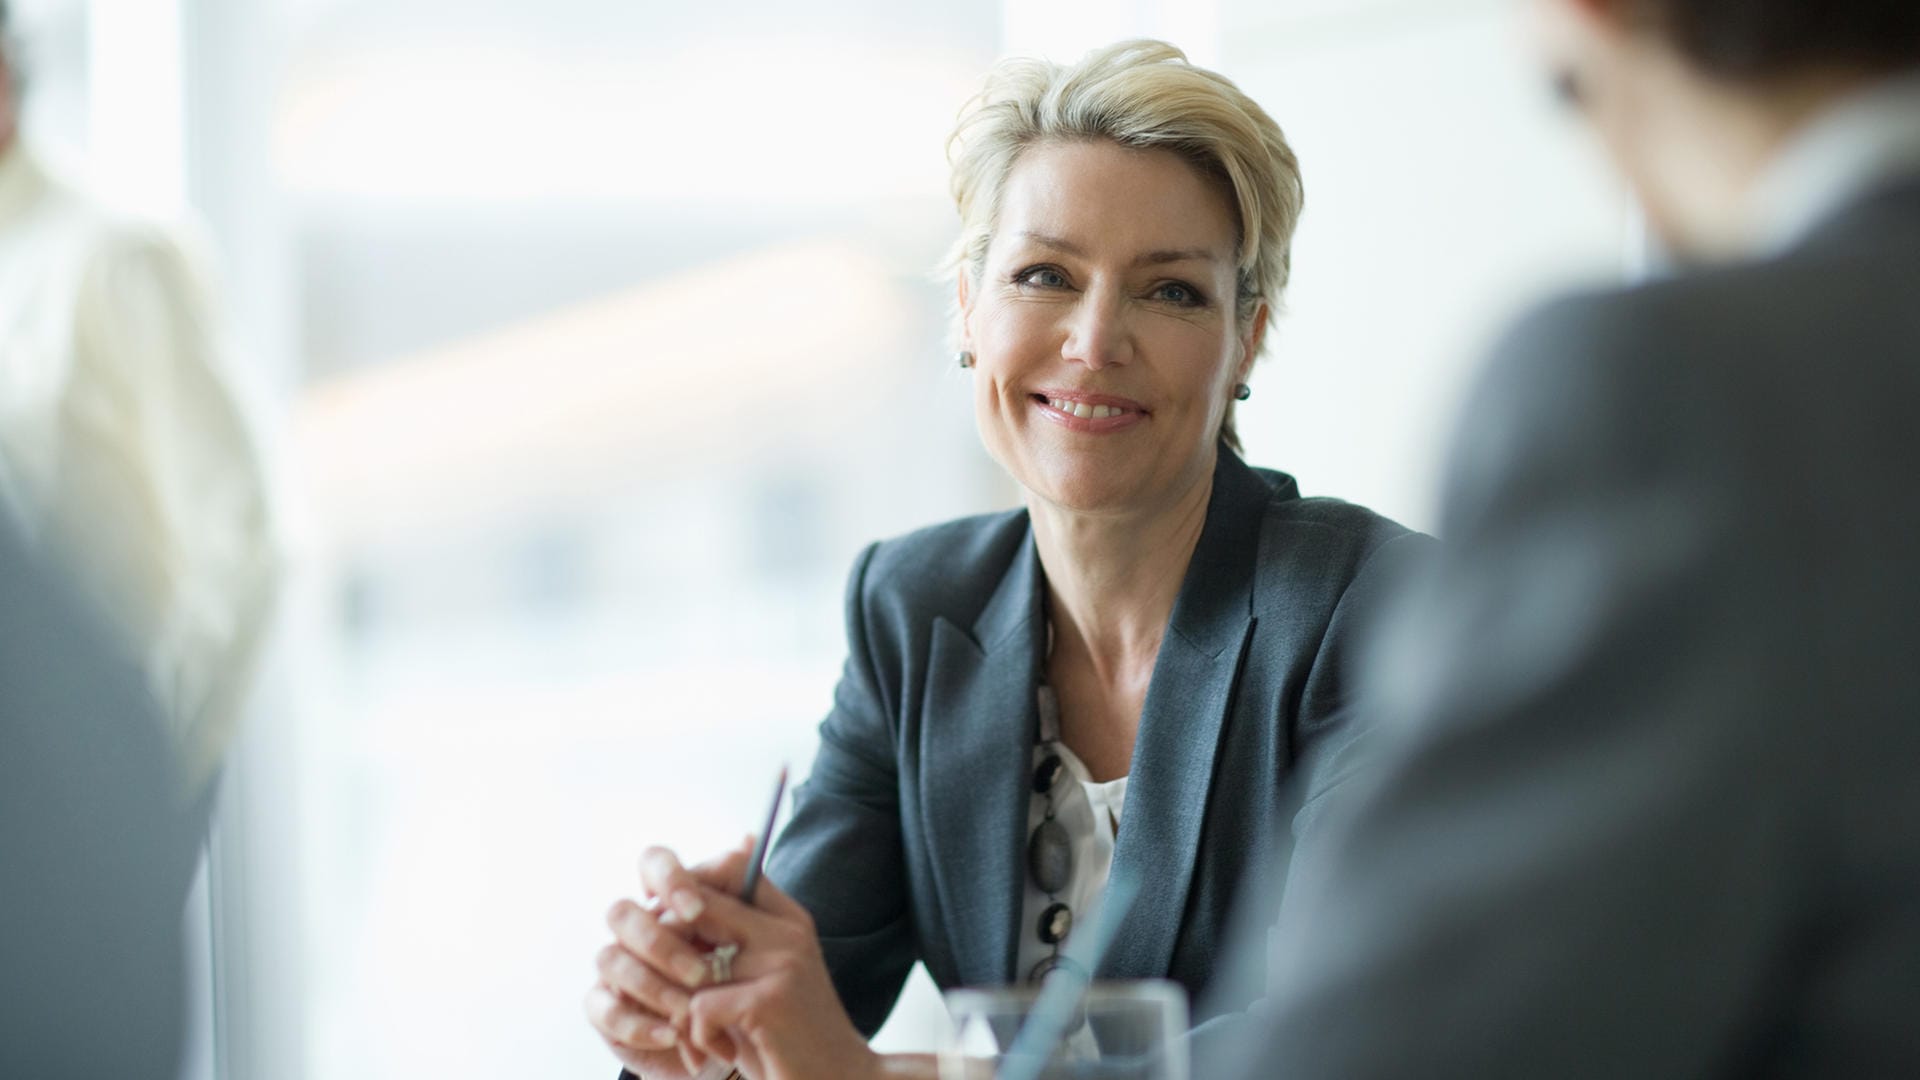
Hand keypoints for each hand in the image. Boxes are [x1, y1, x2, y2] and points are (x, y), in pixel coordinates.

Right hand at [586, 843, 754, 1077]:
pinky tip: (672, 1034)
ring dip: (653, 985)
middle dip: (660, 942)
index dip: (669, 880)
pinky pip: (605, 1009)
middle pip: (622, 912)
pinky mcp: (606, 1009)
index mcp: (668, 900)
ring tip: (691, 1010)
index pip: (654, 864)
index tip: (696, 909)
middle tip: (699, 972)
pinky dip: (639, 1024)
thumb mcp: (752, 939)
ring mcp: (615, 967)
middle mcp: (635, 927)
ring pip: (610, 959)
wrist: (730, 1039)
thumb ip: (745, 892)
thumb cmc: (737, 981)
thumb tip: (747, 839)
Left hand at [676, 871, 880, 1079]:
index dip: (689, 887)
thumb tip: (687, 894)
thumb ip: (732, 937)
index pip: (732, 863)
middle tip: (672, 987)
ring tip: (698, 1032)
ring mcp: (782, 962)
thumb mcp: (764, 978)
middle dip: (666, 947)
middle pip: (697, 902)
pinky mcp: (770, 1000)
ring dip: (682, 1006)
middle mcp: (788, 931)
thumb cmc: (788, 1038)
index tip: (675, 928)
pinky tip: (722, 1052)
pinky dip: (699, 1038)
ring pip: (690, 963)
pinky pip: (699, 1007)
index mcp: (789, 918)